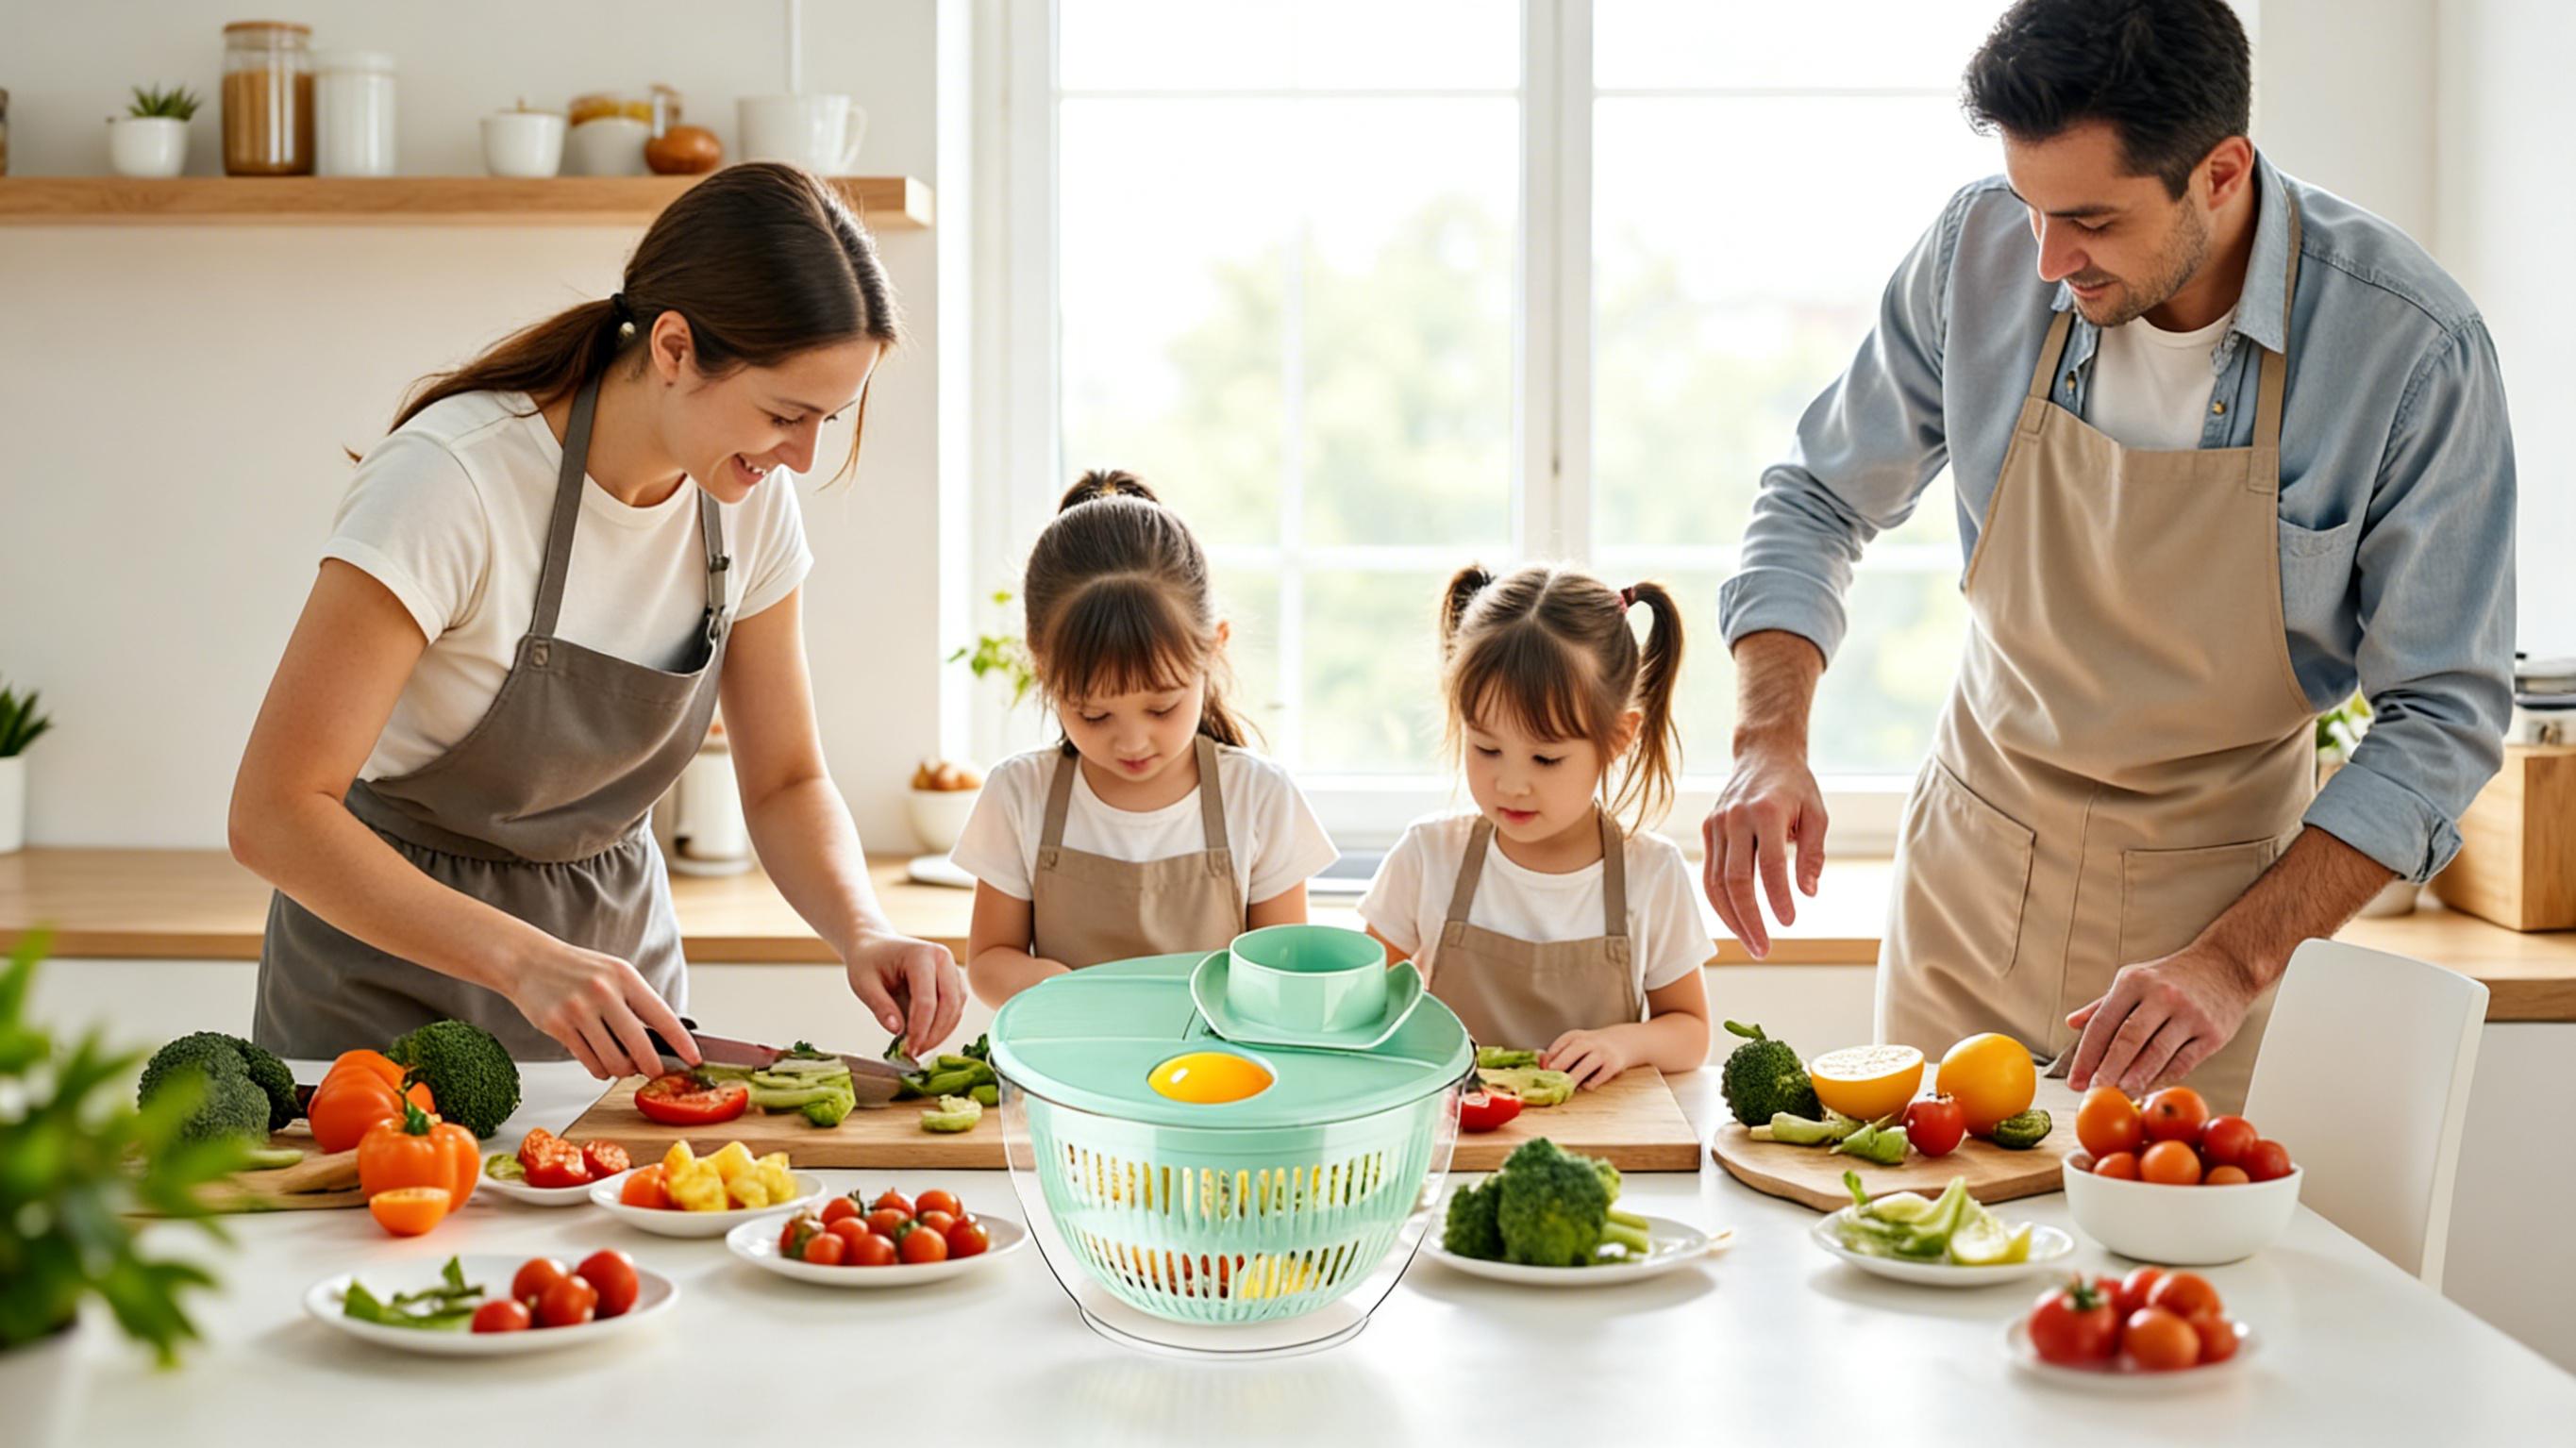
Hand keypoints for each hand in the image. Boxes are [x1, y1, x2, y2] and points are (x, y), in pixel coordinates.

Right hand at [502, 937, 697, 1080]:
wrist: (530, 961)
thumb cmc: (577, 971)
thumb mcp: (614, 974)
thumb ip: (637, 1003)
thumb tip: (663, 1040)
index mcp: (625, 977)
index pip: (662, 1016)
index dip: (682, 1042)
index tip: (694, 1058)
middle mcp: (604, 992)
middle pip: (639, 1045)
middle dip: (652, 1066)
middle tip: (655, 1072)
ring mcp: (579, 1010)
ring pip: (613, 1060)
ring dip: (622, 1071)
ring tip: (622, 1066)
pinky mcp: (558, 1026)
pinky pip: (589, 1062)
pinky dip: (600, 1070)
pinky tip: (601, 1064)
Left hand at [846, 929, 966, 1055]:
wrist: (875, 946)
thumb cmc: (868, 961)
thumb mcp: (863, 983)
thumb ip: (880, 1006)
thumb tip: (897, 1031)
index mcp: (921, 955)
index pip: (927, 999)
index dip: (920, 1028)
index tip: (908, 1050)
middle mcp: (942, 958)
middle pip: (949, 1003)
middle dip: (934, 1033)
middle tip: (915, 1052)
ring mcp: (951, 969)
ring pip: (956, 1008)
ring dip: (941, 1032)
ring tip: (919, 1048)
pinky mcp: (953, 981)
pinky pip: (955, 1008)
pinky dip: (944, 1026)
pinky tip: (926, 1038)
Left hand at [1542, 1028, 1637, 1091]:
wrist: (1622, 1041)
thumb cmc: (1591, 1047)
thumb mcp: (1575, 1044)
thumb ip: (1557, 1054)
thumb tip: (1539, 1064)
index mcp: (1575, 1036)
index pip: (1560, 1044)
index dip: (1549, 1058)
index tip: (1542, 1070)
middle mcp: (1589, 1042)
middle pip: (1573, 1051)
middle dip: (1561, 1063)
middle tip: (1551, 1075)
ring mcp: (1602, 1053)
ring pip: (1586, 1065)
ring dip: (1574, 1077)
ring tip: (1565, 1086)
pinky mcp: (1613, 1065)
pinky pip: (1600, 1076)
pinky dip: (1591, 1083)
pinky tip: (1585, 1086)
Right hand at [1701, 741, 1828, 956]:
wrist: (1763, 754)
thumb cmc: (1795, 787)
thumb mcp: (1816, 814)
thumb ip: (1812, 854)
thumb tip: (1807, 892)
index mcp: (1766, 812)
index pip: (1769, 865)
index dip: (1778, 898)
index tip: (1789, 923)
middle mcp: (1735, 818)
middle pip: (1735, 880)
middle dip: (1749, 920)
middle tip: (1764, 949)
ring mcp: (1716, 824)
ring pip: (1716, 882)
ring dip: (1732, 918)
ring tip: (1752, 943)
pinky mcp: (1707, 830)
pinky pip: (1710, 874)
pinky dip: (1721, 902)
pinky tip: (1737, 921)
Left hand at [2065, 939, 2265, 1094]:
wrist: (2226, 965)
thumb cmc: (2175, 975)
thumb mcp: (2135, 979)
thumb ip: (2104, 1004)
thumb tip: (2072, 1023)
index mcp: (2135, 981)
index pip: (2103, 1023)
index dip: (2086, 1055)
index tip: (2075, 1080)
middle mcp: (2161, 995)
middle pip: (2128, 1040)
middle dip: (2107, 1071)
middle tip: (2094, 1092)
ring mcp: (2189, 1015)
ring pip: (2156, 1055)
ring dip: (2134, 1080)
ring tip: (2119, 1096)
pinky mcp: (2212, 1033)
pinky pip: (2183, 1063)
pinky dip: (2162, 1079)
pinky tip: (2148, 1089)